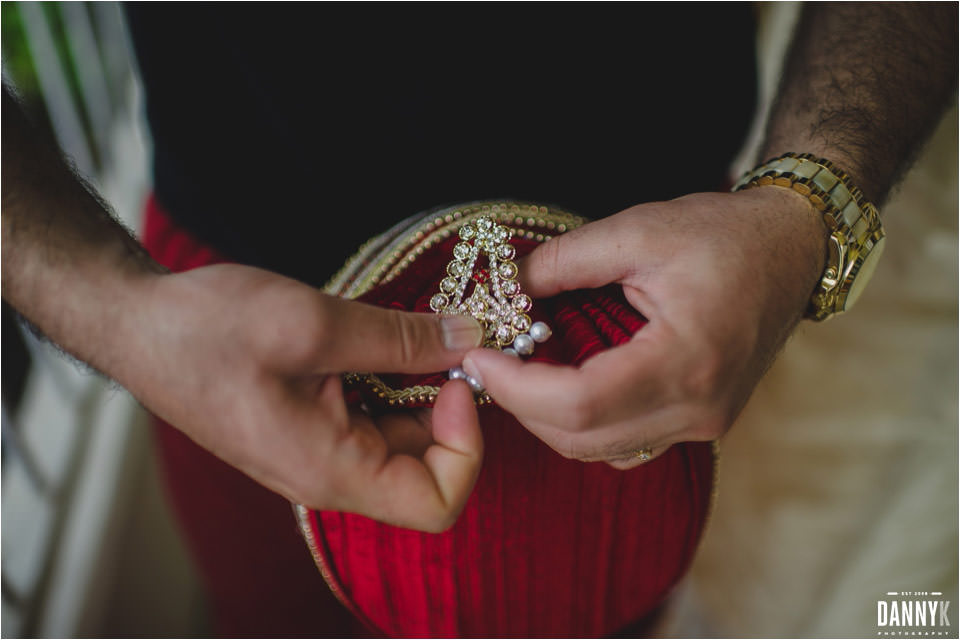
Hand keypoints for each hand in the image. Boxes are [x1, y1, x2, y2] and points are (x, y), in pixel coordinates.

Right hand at [121, 264, 484, 531]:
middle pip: (426, 468)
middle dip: (449, 407)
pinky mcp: (308, 425)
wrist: (137, 325)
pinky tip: (379, 337)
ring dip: (419, 388)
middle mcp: (329, 473)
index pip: (437, 501)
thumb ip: (399, 338)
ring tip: (414, 331)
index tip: (454, 381)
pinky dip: (389, 379)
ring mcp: (318, 451)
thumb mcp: (313, 324)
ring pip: (400, 438)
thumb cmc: (204, 331)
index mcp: (331, 470)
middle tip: (449, 342)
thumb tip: (468, 338)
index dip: (466, 446)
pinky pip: (370, 416)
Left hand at [462, 187, 825, 468]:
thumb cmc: (723, 235)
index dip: (517, 387)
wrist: (791, 250)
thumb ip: (562, 261)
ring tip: (522, 368)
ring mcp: (703, 424)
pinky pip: (624, 445)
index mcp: (687, 360)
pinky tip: (565, 381)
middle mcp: (699, 409)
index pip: (580, 403)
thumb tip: (502, 288)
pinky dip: (583, 423)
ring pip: (599, 451)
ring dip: (548, 418)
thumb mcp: (637, 231)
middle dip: (522, 405)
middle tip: (489, 361)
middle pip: (582, 438)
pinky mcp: (700, 422)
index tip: (479, 357)